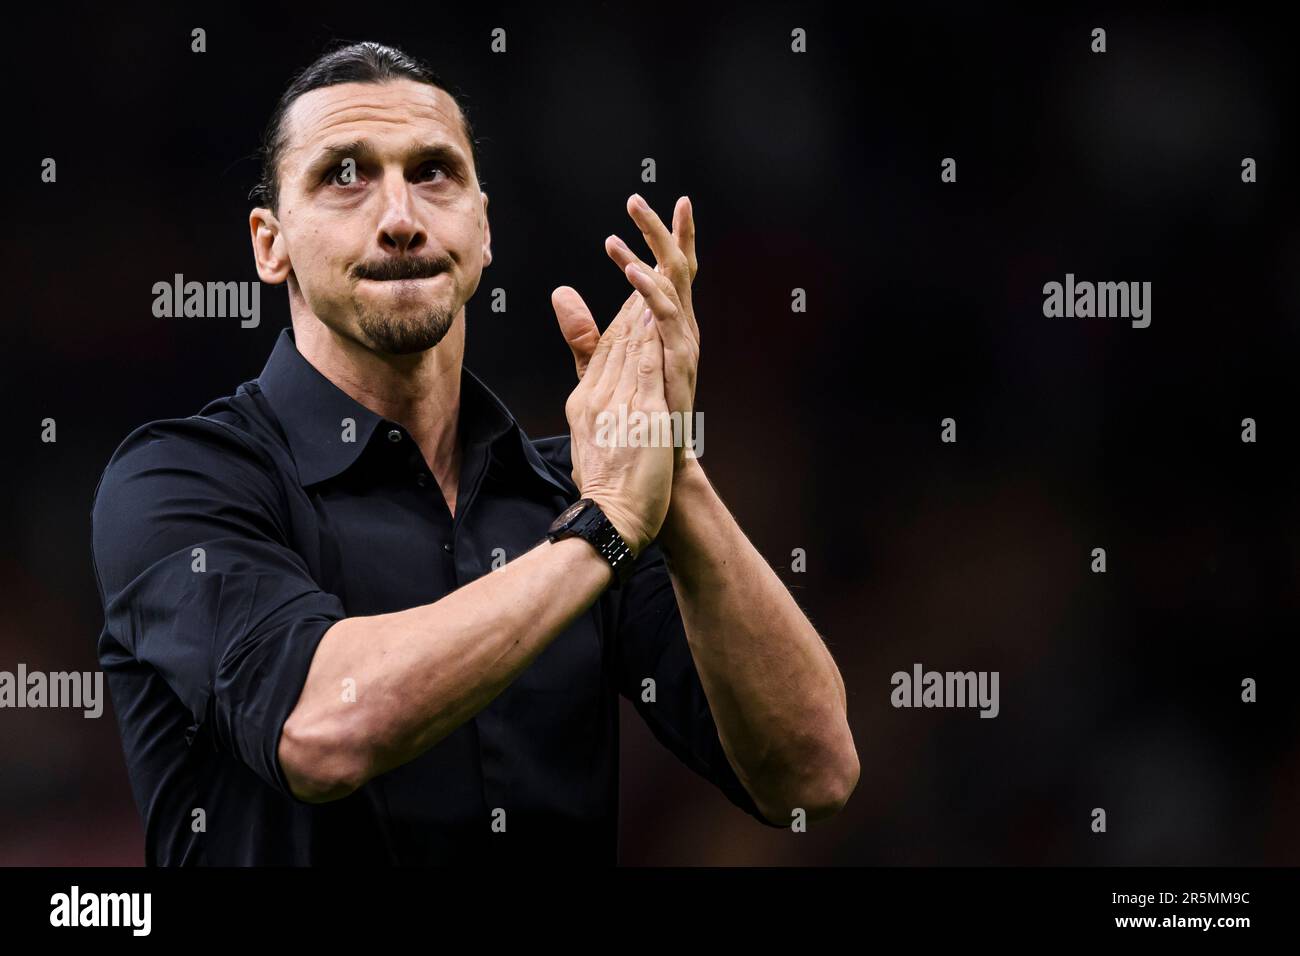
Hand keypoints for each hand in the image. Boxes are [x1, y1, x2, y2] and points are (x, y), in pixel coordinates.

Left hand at [552, 194, 699, 475]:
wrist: (652, 471)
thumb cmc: (633, 424)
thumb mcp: (599, 366)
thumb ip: (583, 331)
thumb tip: (561, 294)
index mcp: (662, 330)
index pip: (658, 274)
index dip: (650, 240)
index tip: (632, 211)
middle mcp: (676, 332)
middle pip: (673, 269)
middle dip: (660, 231)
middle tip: (638, 198)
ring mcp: (680, 347)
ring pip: (673, 283)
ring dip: (653, 246)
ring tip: (634, 216)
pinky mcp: (678, 365)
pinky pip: (666, 319)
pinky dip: (650, 291)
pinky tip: (632, 269)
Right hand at [562, 289, 674, 555]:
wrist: (610, 520)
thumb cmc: (607, 487)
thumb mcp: (593, 437)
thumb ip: (593, 418)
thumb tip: (589, 404)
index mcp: (586, 401)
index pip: (605, 349)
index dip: (621, 315)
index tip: (636, 288)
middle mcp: (598, 397)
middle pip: (616, 338)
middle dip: (633, 297)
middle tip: (648, 260)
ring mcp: (618, 404)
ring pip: (630, 344)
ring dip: (643, 305)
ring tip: (657, 271)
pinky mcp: (640, 416)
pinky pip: (645, 367)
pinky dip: (650, 337)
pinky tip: (659, 312)